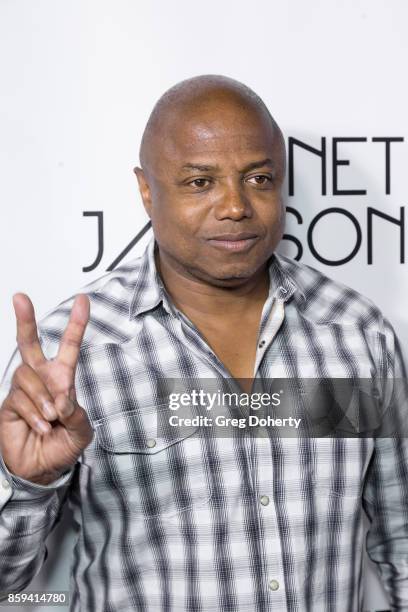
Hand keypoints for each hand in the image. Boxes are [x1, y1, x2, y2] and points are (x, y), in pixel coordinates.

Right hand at [0, 293, 92, 484]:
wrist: (42, 469)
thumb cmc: (63, 445)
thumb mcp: (81, 431)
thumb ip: (76, 414)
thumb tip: (62, 399)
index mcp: (62, 379)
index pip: (69, 347)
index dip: (77, 324)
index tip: (84, 301)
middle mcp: (41, 379)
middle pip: (29, 344)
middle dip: (25, 320)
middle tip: (20, 298)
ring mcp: (23, 391)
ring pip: (27, 377)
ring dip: (42, 398)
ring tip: (51, 418)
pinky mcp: (9, 405)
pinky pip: (19, 399)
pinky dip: (34, 415)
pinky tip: (42, 427)